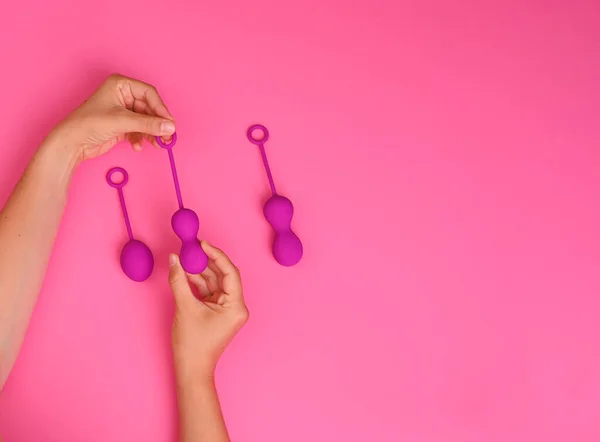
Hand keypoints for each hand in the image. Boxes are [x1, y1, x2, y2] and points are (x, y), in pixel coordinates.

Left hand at [48, 74, 174, 161]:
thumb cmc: (89, 124)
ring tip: (158, 144)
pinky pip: (140, 130)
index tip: (169, 123)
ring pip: (146, 121)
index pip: (149, 94)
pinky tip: (137, 146)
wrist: (72, 143)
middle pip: (150, 108)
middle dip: (158, 124)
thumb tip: (170, 127)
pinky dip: (142, 138)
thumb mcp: (122, 121)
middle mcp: (123, 95)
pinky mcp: (122, 125)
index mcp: (121, 85)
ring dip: (152, 133)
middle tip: (168, 138)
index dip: (161, 109)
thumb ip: (148, 124)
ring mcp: (123, 111)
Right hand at [169, 241, 248, 382]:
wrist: (191, 370)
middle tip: (192, 247)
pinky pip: (209, 292)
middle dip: (206, 262)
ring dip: (199, 271)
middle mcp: (235, 306)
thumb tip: (174, 259)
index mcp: (236, 306)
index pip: (230, 272)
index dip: (216, 255)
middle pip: (223, 276)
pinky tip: (184, 273)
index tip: (202, 243)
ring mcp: (226, 310)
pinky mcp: (217, 312)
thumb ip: (179, 280)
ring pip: (214, 283)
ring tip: (184, 259)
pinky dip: (197, 283)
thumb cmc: (192, 345)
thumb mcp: (184, 308)